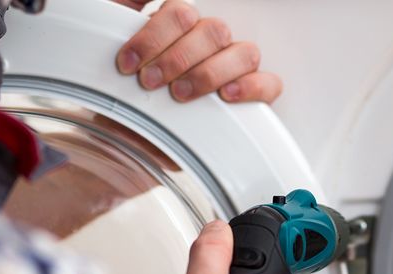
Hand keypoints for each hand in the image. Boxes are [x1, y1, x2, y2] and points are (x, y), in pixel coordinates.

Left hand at [114, 0, 283, 103]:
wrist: (144, 141)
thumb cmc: (136, 102)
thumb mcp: (122, 72)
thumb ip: (124, 36)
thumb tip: (125, 13)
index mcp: (183, 28)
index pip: (178, 14)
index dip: (152, 37)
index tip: (127, 64)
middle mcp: (213, 42)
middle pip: (211, 31)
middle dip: (176, 58)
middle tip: (150, 82)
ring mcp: (237, 65)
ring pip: (242, 52)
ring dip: (208, 73)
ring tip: (180, 94)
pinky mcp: (256, 93)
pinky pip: (269, 83)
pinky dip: (251, 87)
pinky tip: (227, 97)